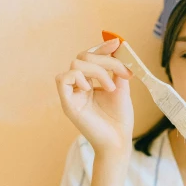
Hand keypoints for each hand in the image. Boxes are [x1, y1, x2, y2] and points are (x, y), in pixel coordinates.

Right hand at [55, 37, 133, 157]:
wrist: (119, 141)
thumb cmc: (120, 119)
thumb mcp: (121, 89)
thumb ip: (117, 70)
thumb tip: (118, 48)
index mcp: (91, 82)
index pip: (90, 57)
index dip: (101, 48)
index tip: (116, 43)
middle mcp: (79, 86)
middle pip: (83, 57)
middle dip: (105, 60)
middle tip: (122, 73)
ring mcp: (72, 94)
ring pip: (75, 64)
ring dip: (96, 71)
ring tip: (110, 88)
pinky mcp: (67, 103)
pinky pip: (62, 79)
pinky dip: (78, 77)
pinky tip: (91, 89)